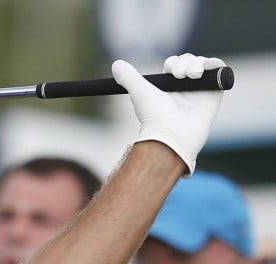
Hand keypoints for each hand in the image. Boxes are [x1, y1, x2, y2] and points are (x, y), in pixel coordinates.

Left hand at [112, 53, 225, 174]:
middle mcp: (185, 88)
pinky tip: (207, 69)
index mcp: (168, 87)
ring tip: (192, 76)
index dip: (174, 62)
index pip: (175, 64)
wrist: (173, 130)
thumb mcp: (138, 91)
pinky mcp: (215, 92)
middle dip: (185, 62)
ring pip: (203, 63)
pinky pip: (219, 70)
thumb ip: (128, 77)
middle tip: (179, 75)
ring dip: (197, 63)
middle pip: (190, 61)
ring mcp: (201, 90)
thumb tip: (116, 64)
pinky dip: (215, 64)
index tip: (169, 70)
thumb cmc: (154, 114)